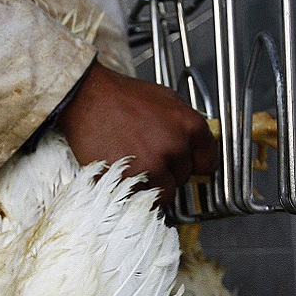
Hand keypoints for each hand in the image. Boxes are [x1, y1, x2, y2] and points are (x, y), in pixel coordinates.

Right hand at [55, 62, 217, 206]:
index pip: (208, 161)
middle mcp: (175, 146)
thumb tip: (195, 144)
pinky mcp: (132, 179)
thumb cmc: (122, 96)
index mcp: (189, 124)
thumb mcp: (165, 98)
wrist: (87, 97)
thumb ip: (184, 124)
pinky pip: (143, 198)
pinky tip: (126, 170)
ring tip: (137, 165)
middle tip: (149, 156)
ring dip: (154, 184)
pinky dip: (135, 190)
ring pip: (166, 192)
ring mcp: (154, 164)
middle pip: (184, 177)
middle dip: (170, 171)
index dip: (197, 165)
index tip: (190, 168)